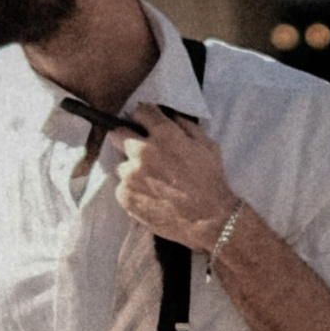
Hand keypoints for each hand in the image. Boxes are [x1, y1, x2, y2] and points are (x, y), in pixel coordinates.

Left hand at [113, 104, 239, 249]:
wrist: (209, 220)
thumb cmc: (211, 181)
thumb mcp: (207, 144)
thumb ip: (185, 125)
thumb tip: (169, 115)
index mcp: (164, 135)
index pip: (141, 110)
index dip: (145, 116)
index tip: (147, 123)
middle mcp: (142, 151)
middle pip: (118, 134)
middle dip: (127, 138)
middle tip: (142, 151)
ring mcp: (131, 175)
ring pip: (122, 165)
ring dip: (132, 169)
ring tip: (151, 181)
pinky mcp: (125, 196)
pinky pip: (122, 187)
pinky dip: (133, 190)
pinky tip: (150, 196)